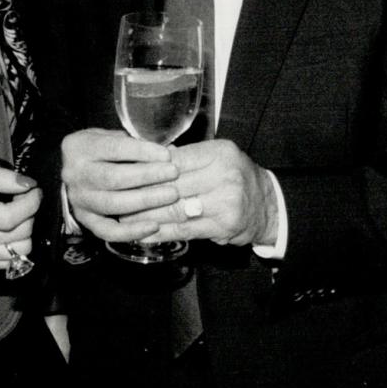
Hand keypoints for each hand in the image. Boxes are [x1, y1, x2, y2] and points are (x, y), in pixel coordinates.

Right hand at [0, 164, 42, 272]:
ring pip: (22, 249)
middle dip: (31, 213)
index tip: (34, 190)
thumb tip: (28, 184)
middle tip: (24, 200)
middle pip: (20, 233)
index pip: (11, 216)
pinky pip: (12, 261)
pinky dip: (17, 245)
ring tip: (16, 217)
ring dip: (27, 230)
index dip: (31, 203)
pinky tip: (8, 231)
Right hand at [61, 128, 178, 243]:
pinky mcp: (86, 220)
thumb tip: (168, 154)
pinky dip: (131, 231)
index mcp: (80, 147)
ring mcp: (79, 200)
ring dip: (145, 200)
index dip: (142, 151)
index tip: (166, 155)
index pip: (113, 148)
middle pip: (113, 178)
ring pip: (112, 204)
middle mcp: (75, 174)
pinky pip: (108, 231)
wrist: (76, 173)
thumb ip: (135, 144)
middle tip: (173, 173)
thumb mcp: (112, 137)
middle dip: (147, 176)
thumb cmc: (102, 151)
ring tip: (171, 195)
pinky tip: (154, 226)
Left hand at [121, 139, 278, 248]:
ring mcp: (224, 202)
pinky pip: (184, 229)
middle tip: (117, 199)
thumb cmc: (238, 177)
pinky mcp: (222, 226)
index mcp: (219, 153)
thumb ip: (189, 157)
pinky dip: (161, 232)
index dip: (147, 170)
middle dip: (141, 194)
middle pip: (171, 185)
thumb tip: (153, 157)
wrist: (268, 206)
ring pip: (175, 209)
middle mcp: (223, 175)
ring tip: (124, 219)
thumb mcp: (219, 157)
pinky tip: (144, 234)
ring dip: (146, 216)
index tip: (125, 175)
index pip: (174, 161)